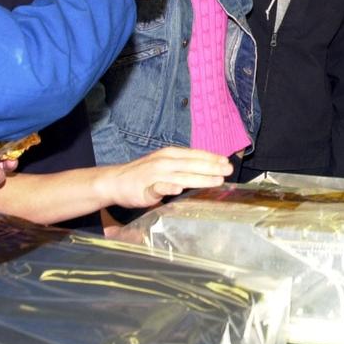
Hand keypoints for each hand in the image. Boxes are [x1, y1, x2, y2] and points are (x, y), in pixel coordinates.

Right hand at [96, 146, 232, 207]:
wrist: (115, 181)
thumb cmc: (143, 174)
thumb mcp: (164, 164)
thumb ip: (182, 166)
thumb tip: (205, 168)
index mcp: (170, 154)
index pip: (194, 154)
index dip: (211, 157)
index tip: (226, 161)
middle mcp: (164, 162)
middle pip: (192, 164)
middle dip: (212, 167)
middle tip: (228, 171)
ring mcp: (154, 175)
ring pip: (181, 176)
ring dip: (200, 178)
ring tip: (216, 180)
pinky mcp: (145, 189)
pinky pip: (159, 187)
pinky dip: (169, 187)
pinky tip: (179, 189)